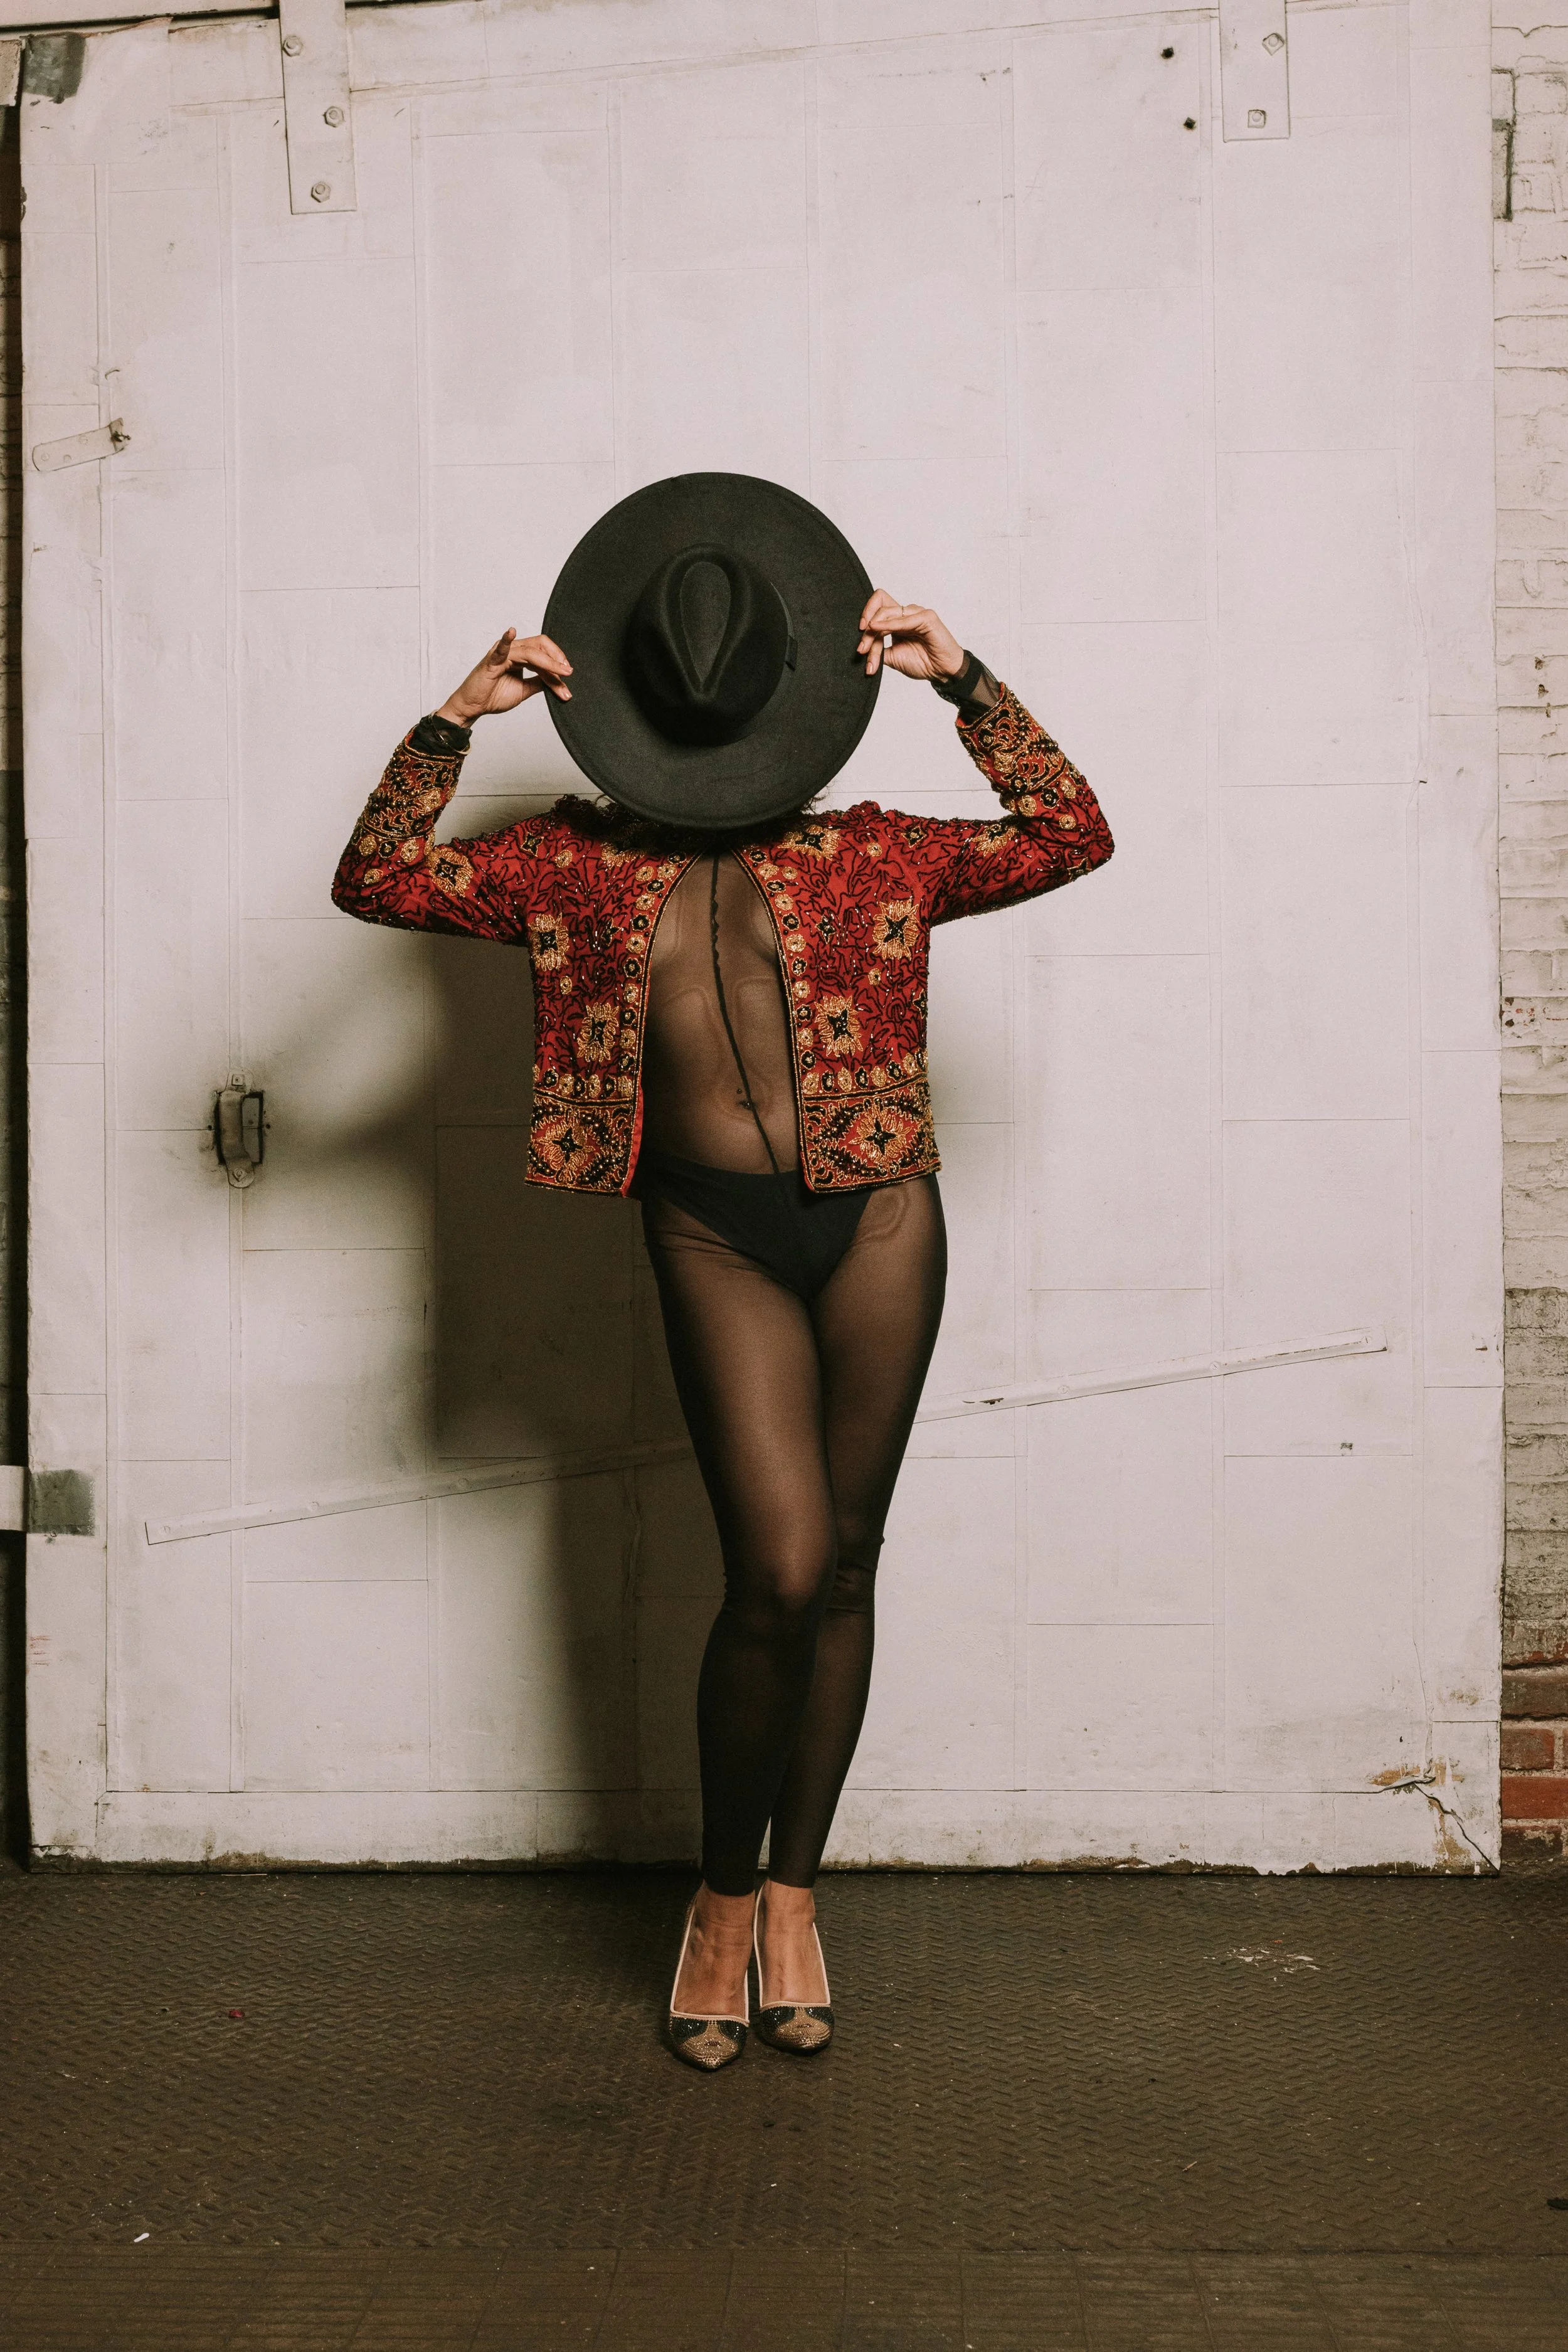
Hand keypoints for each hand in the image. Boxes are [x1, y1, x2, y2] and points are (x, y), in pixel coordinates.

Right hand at [436, 629, 572, 725]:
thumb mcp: (525, 690)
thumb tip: (558, 681)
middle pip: (541, 645)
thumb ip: (539, 683)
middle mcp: (513, 650)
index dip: (558, 663)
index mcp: (520, 656)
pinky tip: (511, 632)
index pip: (544, 653)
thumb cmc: (493, 696)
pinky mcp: (491, 661)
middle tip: (568, 673)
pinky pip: (501, 649)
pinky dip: (506, 640)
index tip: (568, 677)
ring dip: (548, 662)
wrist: (474, 707)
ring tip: (561, 672)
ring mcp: (502, 653)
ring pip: (531, 652)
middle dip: (557, 659)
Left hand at [856, 592, 964, 682]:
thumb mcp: (892, 656)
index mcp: (898, 619)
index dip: (864, 617)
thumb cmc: (922, 662)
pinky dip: (888, 625)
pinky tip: (877, 630)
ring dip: (874, 633)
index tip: (858, 638)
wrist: (941, 672)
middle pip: (878, 609)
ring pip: (886, 613)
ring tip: (869, 652)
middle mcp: (906, 613)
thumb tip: (861, 646)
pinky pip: (902, 619)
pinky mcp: (926, 617)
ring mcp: (916, 612)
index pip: (877, 606)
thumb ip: (878, 647)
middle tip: (861, 650)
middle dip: (866, 632)